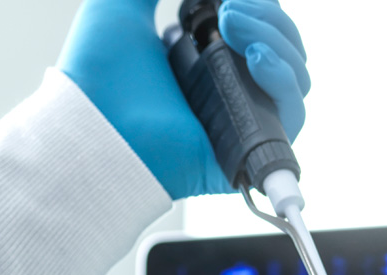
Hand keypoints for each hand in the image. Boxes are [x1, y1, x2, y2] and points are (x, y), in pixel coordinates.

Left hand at [58, 0, 309, 198]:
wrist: (91, 123)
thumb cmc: (98, 74)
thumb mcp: (121, 6)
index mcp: (207, 57)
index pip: (260, 27)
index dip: (260, 5)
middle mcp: (231, 87)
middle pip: (283, 46)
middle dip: (268, 14)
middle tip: (231, 5)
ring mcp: (243, 117)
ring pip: (295, 74)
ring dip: (276, 37)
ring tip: (234, 23)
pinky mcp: (250, 149)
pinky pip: (292, 112)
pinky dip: (283, 78)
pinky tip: (258, 56)